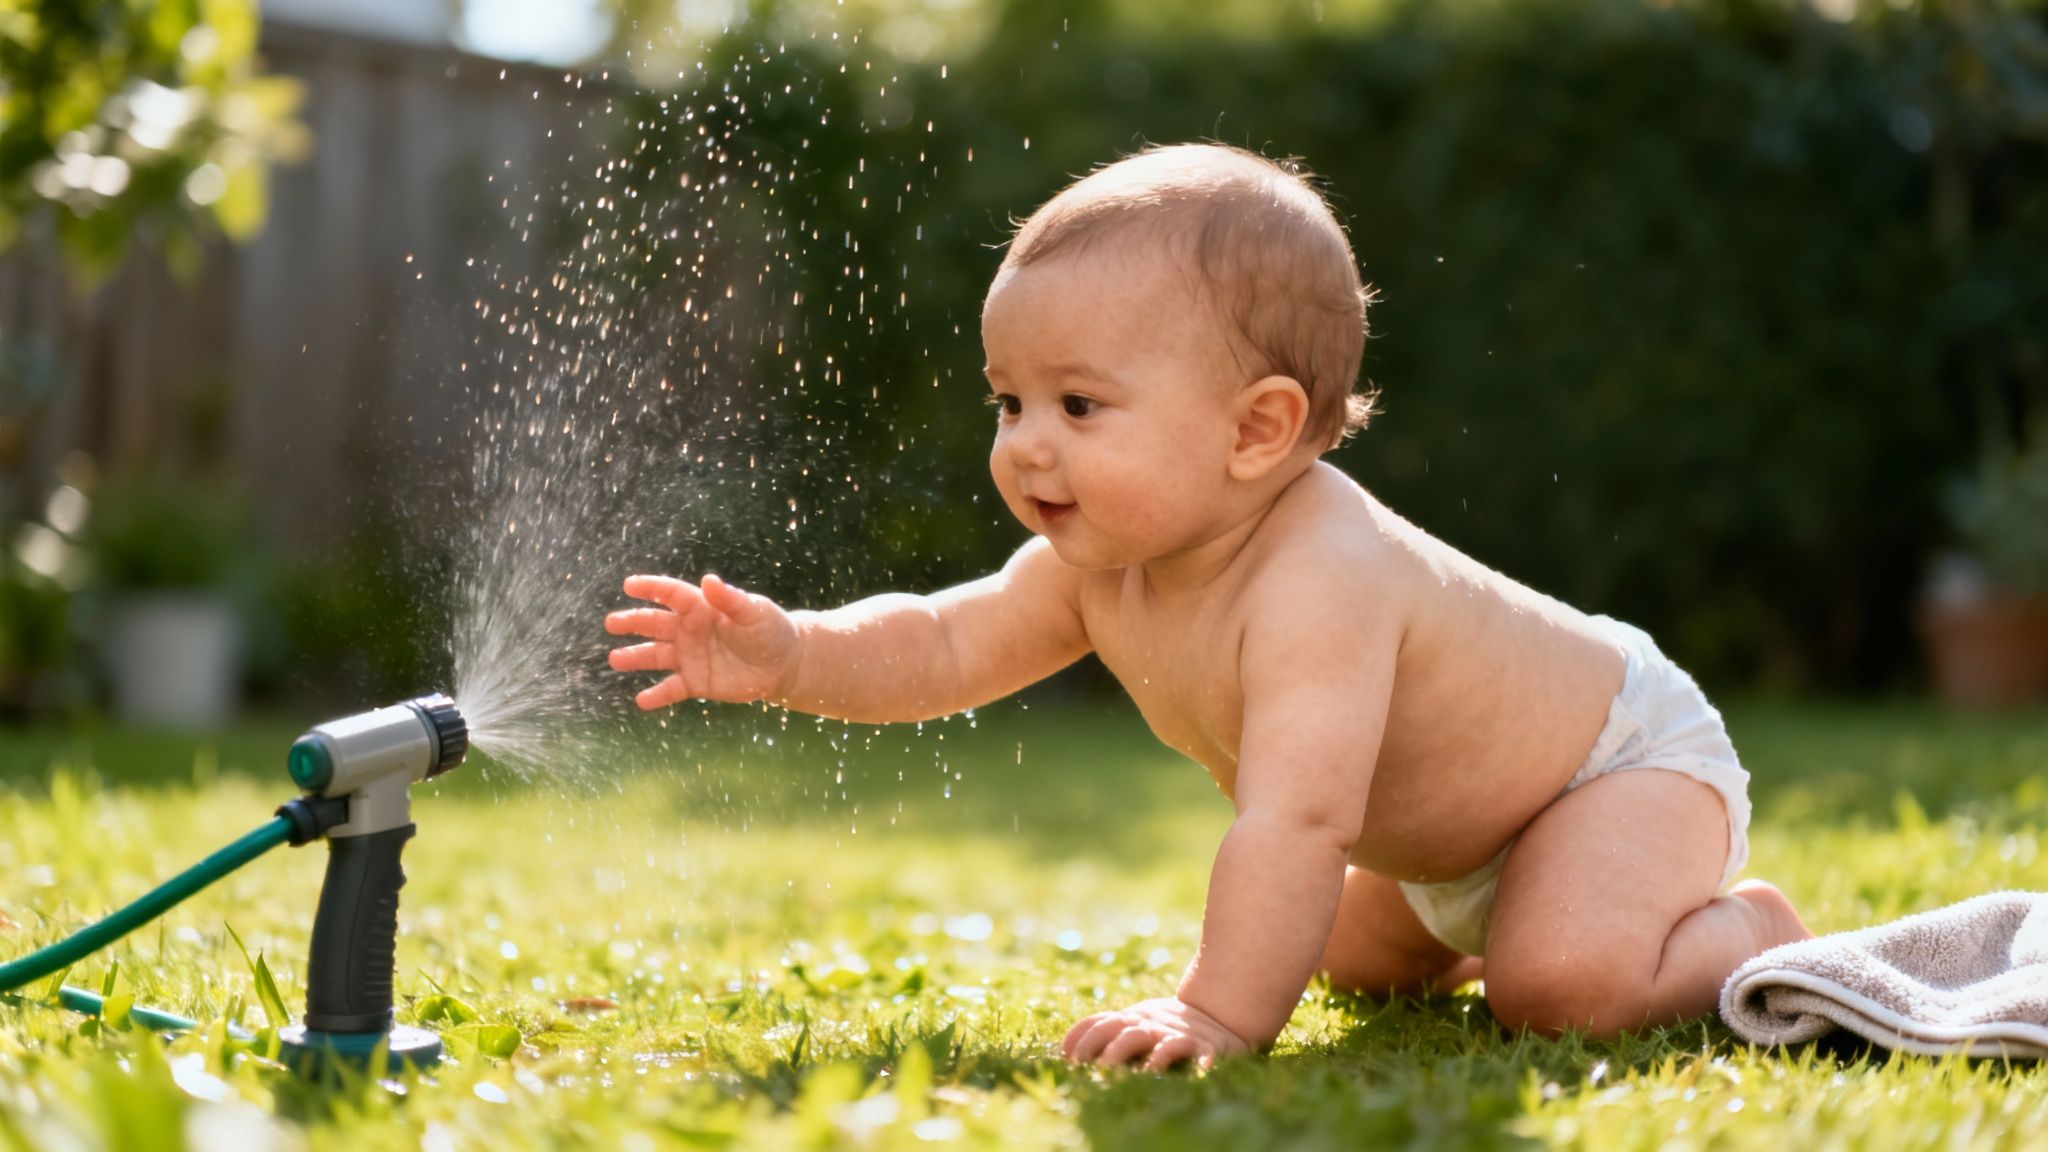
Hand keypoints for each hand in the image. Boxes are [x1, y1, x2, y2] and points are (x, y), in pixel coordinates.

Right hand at [605, 574, 799, 708]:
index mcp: (702, 608)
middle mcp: (690, 631)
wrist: (783, 664)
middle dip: (633, 622)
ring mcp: (690, 657)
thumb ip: (730, 599)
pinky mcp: (695, 682)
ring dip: (635, 657)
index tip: (629, 584)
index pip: (672, 595)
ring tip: (615, 659)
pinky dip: (657, 696)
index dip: (651, 588)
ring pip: (656, 655)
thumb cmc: (770, 630)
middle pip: (655, 624)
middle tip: (611, 623)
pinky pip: (671, 689)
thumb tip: (709, 580)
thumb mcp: (754, 612)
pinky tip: (641, 701)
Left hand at [1060, 996, 1249, 1070]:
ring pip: (1148, 1037)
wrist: (1220, 1017)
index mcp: (1131, 1019)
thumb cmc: (1166, 1028)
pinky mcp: (1204, 1046)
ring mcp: (1175, 1033)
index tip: (1064, 1057)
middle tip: (1084, 1067)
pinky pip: (1196, 1050)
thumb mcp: (1136, 1024)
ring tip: (1111, 1067)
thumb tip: (1065, 1049)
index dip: (1080, 1037)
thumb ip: (1106, 1031)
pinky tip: (1186, 1073)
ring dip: (1127, 1050)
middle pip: (1119, 1029)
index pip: (1100, 1022)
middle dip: (1098, 1046)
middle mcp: (1149, 1023)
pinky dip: (1191, 1061)